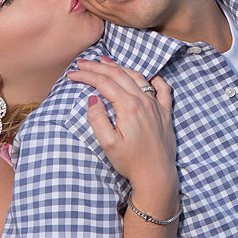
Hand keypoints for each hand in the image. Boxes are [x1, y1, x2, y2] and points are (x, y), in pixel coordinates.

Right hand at [67, 57, 176, 196]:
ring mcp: (157, 106)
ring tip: (106, 62)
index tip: (72, 74)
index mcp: (129, 107)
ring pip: (138, 78)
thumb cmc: (131, 161)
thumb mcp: (107, 143)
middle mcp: (145, 101)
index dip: (86, 76)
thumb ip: (98, 118)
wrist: (157, 175)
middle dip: (98, 67)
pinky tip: (149, 76)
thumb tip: (93, 98)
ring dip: (120, 68)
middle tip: (82, 63)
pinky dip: (154, 79)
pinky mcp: (166, 113)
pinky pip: (163, 89)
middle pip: (119, 75)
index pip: (104, 83)